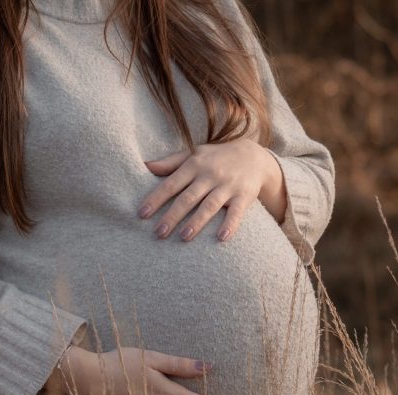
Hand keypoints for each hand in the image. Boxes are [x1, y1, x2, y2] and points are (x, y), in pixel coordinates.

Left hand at [137, 139, 286, 241]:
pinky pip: (237, 212)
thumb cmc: (216, 158)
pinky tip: (222, 238)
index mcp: (194, 165)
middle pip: (188, 198)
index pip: (171, 184)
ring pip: (210, 206)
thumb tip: (145, 166)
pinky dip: (230, 224)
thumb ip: (170, 162)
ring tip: (183, 237)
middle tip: (159, 233)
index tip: (142, 214)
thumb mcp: (194, 154)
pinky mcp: (244, 196)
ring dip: (197, 222)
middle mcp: (210, 175)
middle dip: (173, 216)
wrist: (254, 156)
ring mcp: (227, 186)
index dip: (156, 199)